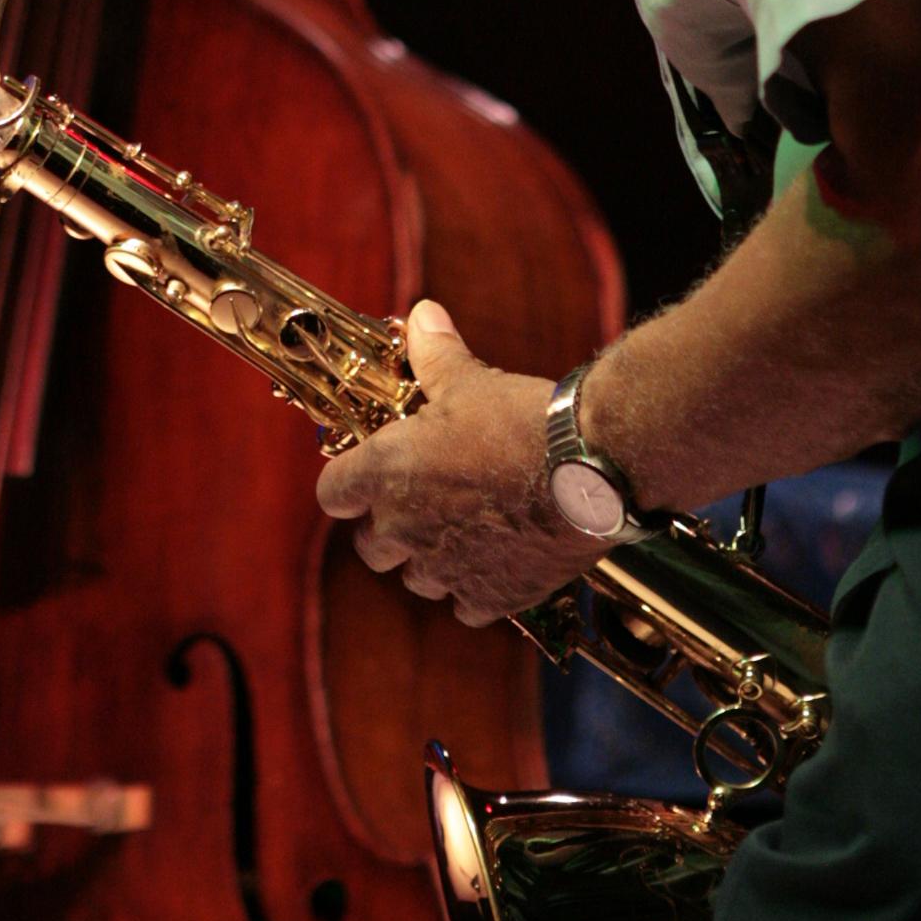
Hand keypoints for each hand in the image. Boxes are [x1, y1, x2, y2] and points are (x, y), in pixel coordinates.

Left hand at [314, 301, 588, 625]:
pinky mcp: (491, 597)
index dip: (346, 483)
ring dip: (429, 559)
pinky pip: (464, 606)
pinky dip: (474, 588)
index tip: (363, 473)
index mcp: (387, 473)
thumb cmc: (519, 420)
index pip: (333, 492)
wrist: (587, 469)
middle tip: (417, 499)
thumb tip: (422, 314)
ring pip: (417, 579)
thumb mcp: (469, 379)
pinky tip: (495, 560)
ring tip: (460, 528)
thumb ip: (435, 355)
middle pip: (370, 547)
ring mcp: (447, 569)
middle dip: (386, 527)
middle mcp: (405, 529)